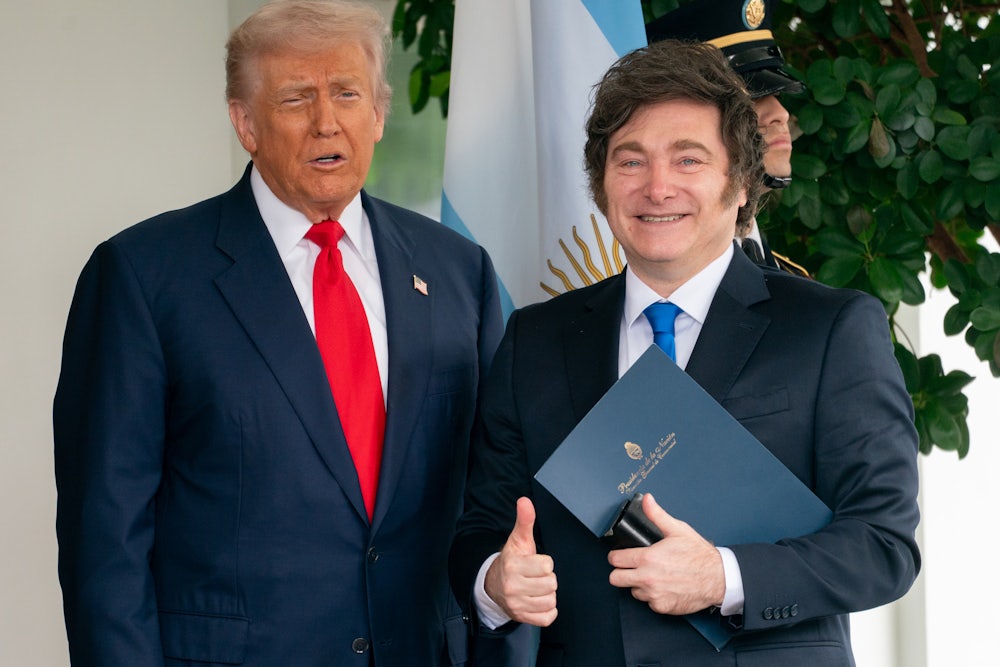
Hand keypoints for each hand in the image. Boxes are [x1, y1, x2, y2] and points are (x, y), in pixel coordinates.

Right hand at [484, 497, 557, 625]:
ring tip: (537, 587)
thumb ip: (524, 520)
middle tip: (536, 575)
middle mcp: (512, 586)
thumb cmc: (512, 560)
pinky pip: (548, 617)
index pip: (547, 565)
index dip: (545, 562)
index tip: (536, 562)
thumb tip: (525, 501)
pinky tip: (538, 600)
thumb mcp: (518, 539)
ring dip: (548, 594)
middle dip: (547, 578)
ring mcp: (517, 604)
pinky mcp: (522, 618)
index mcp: (513, 565)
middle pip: (551, 584)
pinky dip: (547, 610)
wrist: (493, 584)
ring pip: (551, 600)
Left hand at [607, 493, 724, 614]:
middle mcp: (647, 578)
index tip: (620, 556)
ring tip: (652, 576)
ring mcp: (654, 594)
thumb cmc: (699, 555)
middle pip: (615, 579)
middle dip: (620, 572)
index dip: (616, 556)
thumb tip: (647, 500)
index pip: (615, 560)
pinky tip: (663, 587)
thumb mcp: (678, 530)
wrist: (718, 578)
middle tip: (630, 568)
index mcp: (647, 558)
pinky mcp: (662, 607)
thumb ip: (657, 515)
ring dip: (638, 585)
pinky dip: (653, 596)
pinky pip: (648, 603)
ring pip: (632, 591)